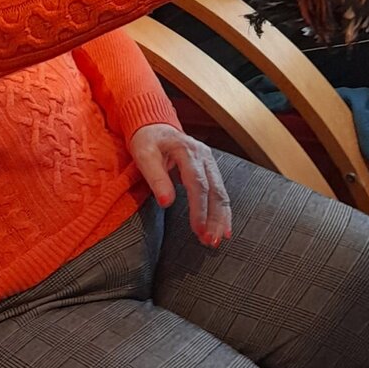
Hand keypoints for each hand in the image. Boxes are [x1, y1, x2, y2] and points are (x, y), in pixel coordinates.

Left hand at [129, 123, 231, 246]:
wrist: (154, 125)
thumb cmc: (147, 141)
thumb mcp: (144, 155)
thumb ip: (156, 178)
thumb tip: (166, 203)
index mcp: (188, 150)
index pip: (198, 184)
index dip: (199, 209)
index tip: (198, 230)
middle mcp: (204, 155)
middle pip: (214, 190)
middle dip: (214, 218)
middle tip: (210, 241)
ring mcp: (209, 161)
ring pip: (221, 192)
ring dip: (221, 218)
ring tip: (217, 240)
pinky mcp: (210, 169)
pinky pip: (220, 191)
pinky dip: (222, 211)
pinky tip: (224, 227)